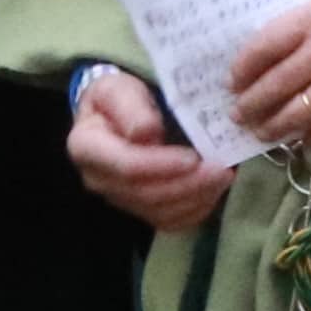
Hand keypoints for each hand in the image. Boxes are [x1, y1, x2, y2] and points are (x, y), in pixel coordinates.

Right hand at [66, 66, 231, 231]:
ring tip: (223, 177)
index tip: (194, 157)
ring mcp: (120, 198)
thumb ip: (131, 108)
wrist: (116, 113)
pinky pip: (171, 221)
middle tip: (221, 170)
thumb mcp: (118, 89)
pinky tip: (214, 191)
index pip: (126, 166)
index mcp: (87, 148)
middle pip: (146, 194)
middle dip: (187, 185)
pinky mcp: (141, 209)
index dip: (162, 166)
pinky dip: (196, 210)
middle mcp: (99, 180)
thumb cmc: (117, 98)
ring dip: (197, 198)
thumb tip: (147, 133)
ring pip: (161, 212)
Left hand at [229, 0, 310, 149]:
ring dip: (271, 129)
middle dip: (249, 106)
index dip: (241, 70)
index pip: (260, 49)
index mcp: (308, 21)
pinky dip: (310, 140)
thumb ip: (304, 24)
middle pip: (270, 88)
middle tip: (238, 115)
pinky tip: (301, 142)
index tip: (232, 82)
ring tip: (261, 133)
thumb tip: (275, 47)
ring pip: (292, 115)